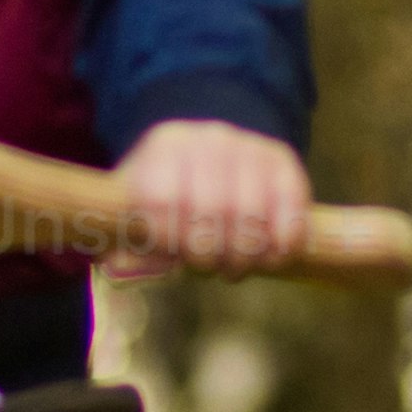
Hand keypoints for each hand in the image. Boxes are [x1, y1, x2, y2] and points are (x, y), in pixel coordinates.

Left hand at [112, 119, 318, 273]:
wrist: (209, 155)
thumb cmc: (166, 199)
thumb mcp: (136, 213)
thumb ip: (123, 246)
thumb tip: (120, 271)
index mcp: (161, 151)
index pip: (161, 198)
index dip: (169, 239)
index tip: (172, 257)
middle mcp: (205, 140)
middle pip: (212, 208)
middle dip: (210, 254)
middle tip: (209, 268)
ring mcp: (247, 146)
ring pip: (253, 212)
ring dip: (246, 255)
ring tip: (235, 267)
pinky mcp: (282, 161)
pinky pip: (291, 208)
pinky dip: (283, 243)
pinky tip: (272, 258)